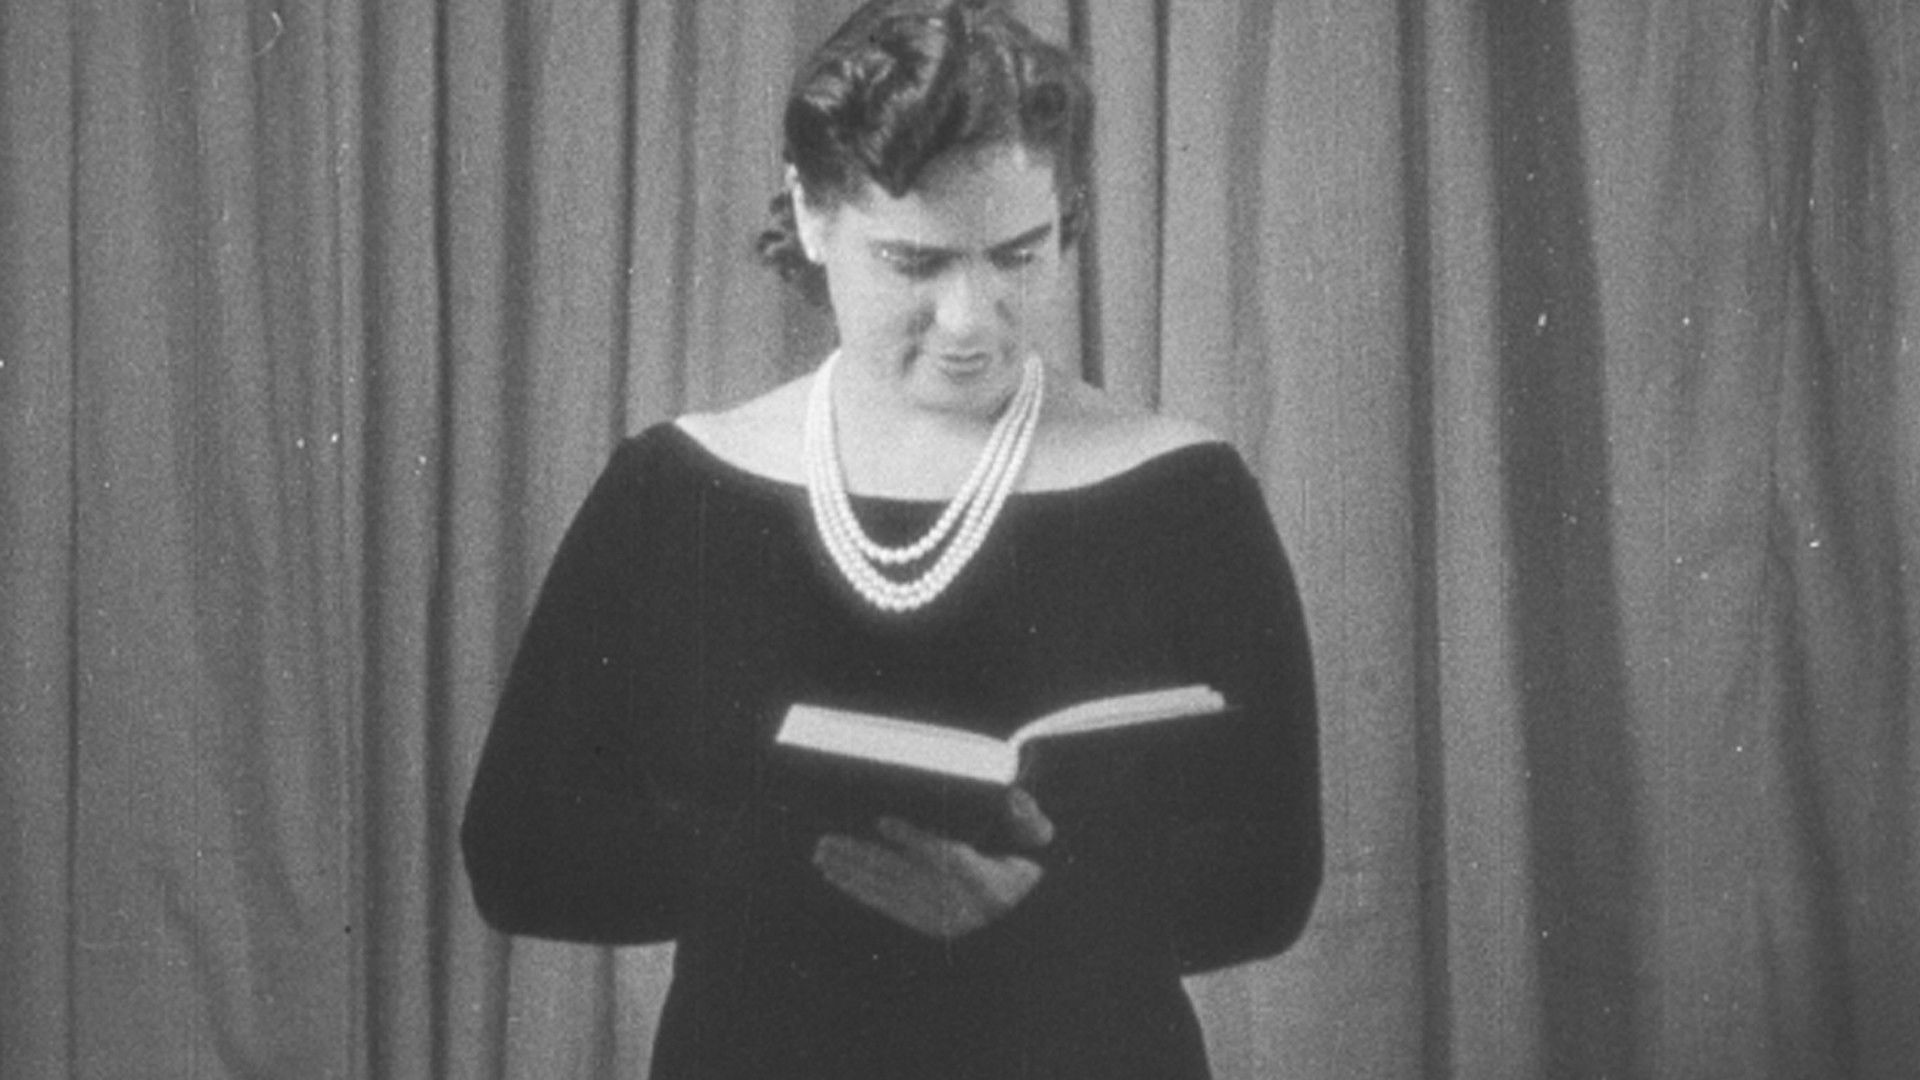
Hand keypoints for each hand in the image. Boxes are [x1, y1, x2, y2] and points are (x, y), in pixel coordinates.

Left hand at [811, 787, 1055, 939]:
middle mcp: (961, 903)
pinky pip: (888, 907)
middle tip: (829, 840)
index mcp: (990, 879)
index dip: (914, 839)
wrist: (1031, 912)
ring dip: (853, 874)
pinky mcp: (928, 926)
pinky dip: (860, 892)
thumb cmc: (1031, 864)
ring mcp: (942, 918)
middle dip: (864, 858)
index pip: (947, 857)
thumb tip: (1015, 797)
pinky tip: (837, 877)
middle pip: (905, 877)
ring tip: (823, 855)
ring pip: (890, 893)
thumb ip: (1027, 817)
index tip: (883, 821)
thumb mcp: (1039, 840)